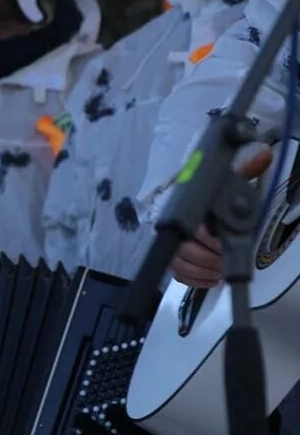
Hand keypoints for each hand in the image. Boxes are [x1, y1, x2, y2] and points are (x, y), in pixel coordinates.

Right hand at [170, 143, 272, 287]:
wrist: (203, 204)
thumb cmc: (218, 194)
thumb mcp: (232, 178)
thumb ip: (245, 167)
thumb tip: (261, 154)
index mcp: (191, 208)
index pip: (194, 228)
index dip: (211, 239)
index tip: (224, 244)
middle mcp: (177, 227)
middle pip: (185, 251)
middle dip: (210, 259)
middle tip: (225, 261)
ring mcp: (172, 245)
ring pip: (181, 265)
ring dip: (204, 271)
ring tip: (220, 270)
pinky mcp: (173, 260)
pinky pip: (179, 275)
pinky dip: (196, 279)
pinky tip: (212, 277)